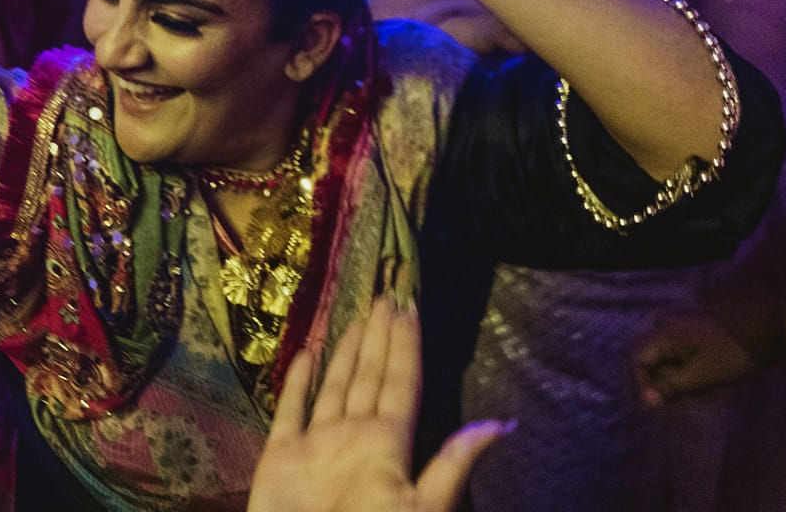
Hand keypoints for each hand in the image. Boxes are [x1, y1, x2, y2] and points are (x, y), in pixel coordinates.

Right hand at [247, 296, 506, 511]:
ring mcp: (318, 444)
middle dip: (380, 337)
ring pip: (335, 386)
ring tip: (356, 318)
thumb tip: (503, 425)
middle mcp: (355, 435)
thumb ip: (453, 464)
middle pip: (371, 375)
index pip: (402, 381)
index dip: (407, 345)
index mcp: (389, 443)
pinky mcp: (282, 456)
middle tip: (386, 295)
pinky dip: (295, 382)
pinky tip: (304, 353)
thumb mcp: (422, 505)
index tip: (410, 306)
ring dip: (345, 352)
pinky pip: (289, 409)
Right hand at [634, 305, 757, 405]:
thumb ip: (671, 387)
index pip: (638, 360)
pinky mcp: (697, 330)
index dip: (644, 384)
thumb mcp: (700, 375)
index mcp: (664, 332)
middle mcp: (667, 325)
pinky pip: (683, 352)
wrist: (766, 326)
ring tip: (701, 395)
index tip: (660, 405)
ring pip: (670, 358)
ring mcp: (683, 326)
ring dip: (680, 379)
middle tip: (684, 403)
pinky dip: (691, 370)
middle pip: (653, 359)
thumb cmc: (730, 353)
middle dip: (665, 383)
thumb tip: (646, 401)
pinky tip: (709, 383)